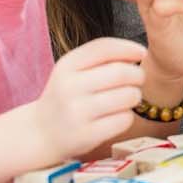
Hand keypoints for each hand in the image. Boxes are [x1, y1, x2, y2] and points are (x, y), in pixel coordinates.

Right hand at [31, 38, 146, 159]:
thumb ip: (100, 58)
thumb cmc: (66, 97)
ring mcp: (78, 112)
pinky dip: (127, 117)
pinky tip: (117, 116)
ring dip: (135, 96)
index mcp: (67, 65)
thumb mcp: (72, 71)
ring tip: (128, 98)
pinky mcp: (87, 135)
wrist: (41, 133)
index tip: (142, 53)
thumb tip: (139, 52)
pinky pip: (124, 120)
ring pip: (127, 96)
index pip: (104, 48)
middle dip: (138, 75)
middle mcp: (70, 87)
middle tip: (138, 80)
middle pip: (121, 72)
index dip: (128, 47)